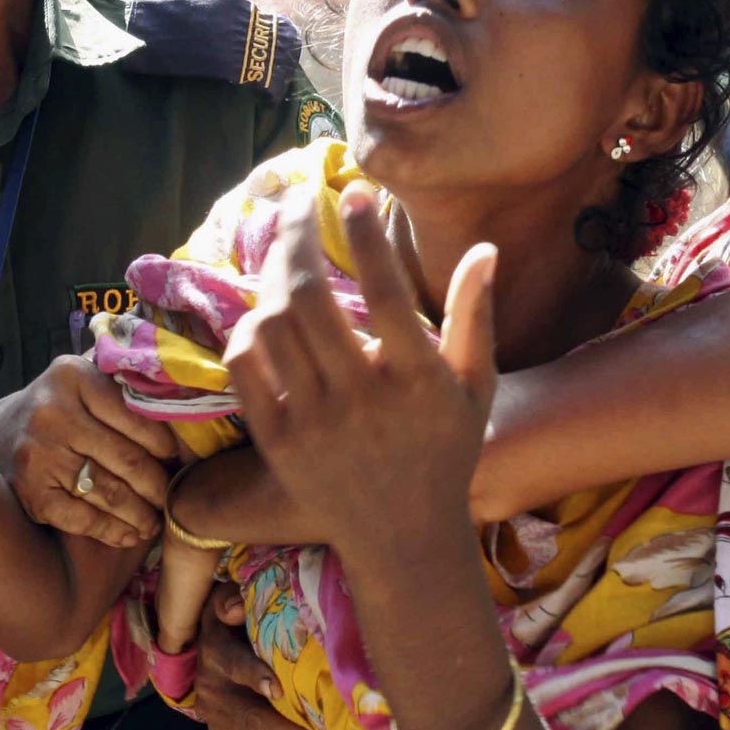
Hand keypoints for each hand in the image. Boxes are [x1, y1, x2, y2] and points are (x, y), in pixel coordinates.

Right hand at [0, 355, 176, 548]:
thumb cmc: (53, 409)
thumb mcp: (79, 383)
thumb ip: (119, 389)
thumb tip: (181, 413)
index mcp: (73, 377)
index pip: (137, 418)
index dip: (166, 446)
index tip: (179, 461)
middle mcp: (54, 413)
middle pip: (127, 459)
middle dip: (158, 486)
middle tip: (172, 499)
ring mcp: (40, 454)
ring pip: (109, 493)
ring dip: (140, 514)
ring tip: (155, 522)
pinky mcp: (31, 492)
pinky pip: (83, 519)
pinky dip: (111, 531)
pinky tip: (128, 536)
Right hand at [191, 582, 329, 729]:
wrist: (206, 642)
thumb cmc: (231, 618)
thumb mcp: (228, 600)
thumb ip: (232, 600)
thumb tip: (236, 609)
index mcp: (214, 650)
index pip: (233, 663)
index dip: (253, 676)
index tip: (277, 691)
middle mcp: (211, 687)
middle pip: (247, 715)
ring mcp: (214, 713)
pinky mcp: (224, 729)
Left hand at [225, 182, 497, 557]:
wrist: (403, 538)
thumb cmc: (445, 452)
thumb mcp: (474, 386)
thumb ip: (473, 316)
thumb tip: (484, 249)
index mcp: (418, 380)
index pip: (385, 293)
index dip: (366, 235)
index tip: (353, 191)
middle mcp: (362, 399)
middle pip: (312, 299)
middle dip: (297, 236)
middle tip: (297, 201)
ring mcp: (314, 423)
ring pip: (273, 328)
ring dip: (272, 279)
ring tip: (286, 254)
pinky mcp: (278, 442)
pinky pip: (246, 369)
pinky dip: (248, 331)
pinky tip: (266, 311)